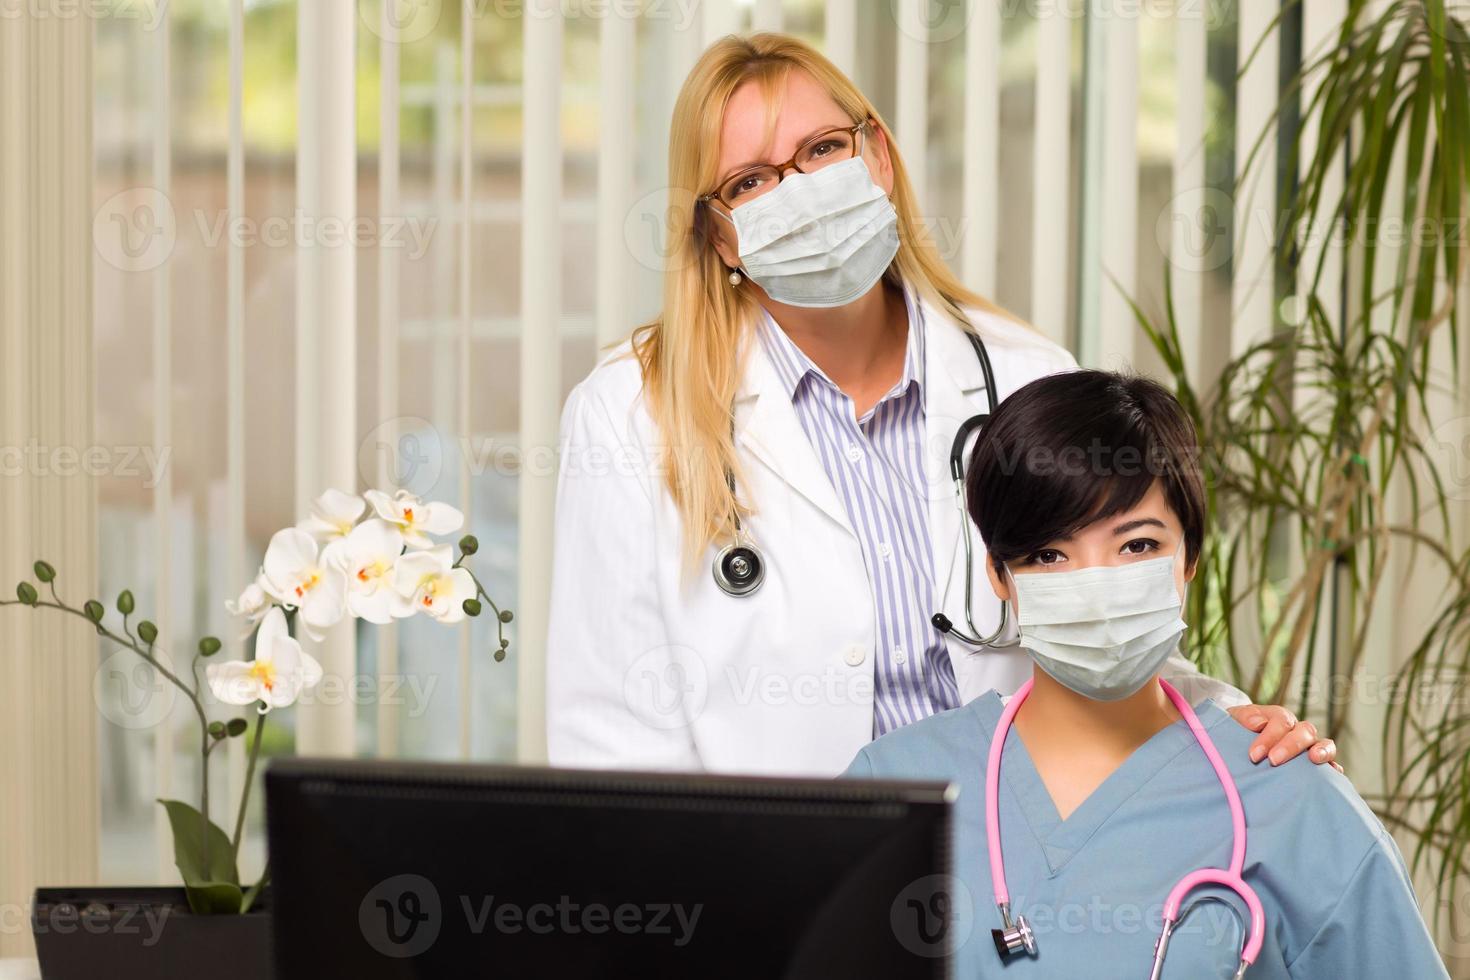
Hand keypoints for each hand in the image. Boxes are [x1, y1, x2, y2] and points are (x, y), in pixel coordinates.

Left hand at [1227, 704, 1343, 773]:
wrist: (1240, 739)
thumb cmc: (1238, 730)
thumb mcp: (1235, 719)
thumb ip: (1244, 717)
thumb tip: (1257, 723)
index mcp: (1279, 717)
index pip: (1280, 721)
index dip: (1269, 737)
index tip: (1254, 755)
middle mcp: (1298, 729)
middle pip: (1304, 731)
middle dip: (1290, 745)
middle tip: (1273, 760)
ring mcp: (1310, 746)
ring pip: (1325, 743)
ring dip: (1322, 751)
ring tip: (1314, 759)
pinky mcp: (1316, 764)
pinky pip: (1331, 764)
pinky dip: (1334, 768)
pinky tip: (1332, 776)